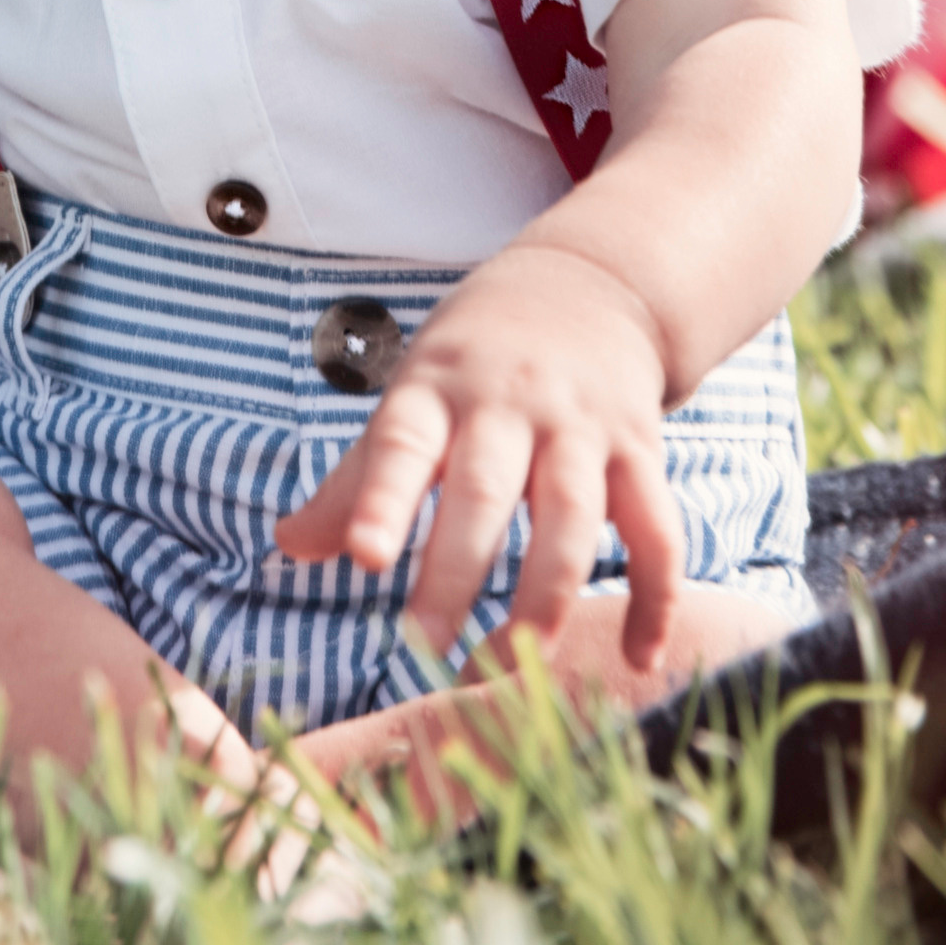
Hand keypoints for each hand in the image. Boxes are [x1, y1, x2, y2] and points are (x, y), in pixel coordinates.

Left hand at [272, 242, 681, 670]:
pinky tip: (640, 658)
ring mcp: (581, 427)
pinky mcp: (641, 451)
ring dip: (546, 596)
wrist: (591, 282)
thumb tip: (288, 546)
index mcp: (437, 390)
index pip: (402, 442)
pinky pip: (657, 528)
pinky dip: (655, 595)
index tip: (361, 556)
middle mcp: (509, 405)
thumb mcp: (412, 391)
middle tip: (426, 648)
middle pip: (485, 490)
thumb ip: (359, 476)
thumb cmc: (477, 356)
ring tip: (514, 664)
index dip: (382, 500)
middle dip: (456, 571)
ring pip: (572, 515)